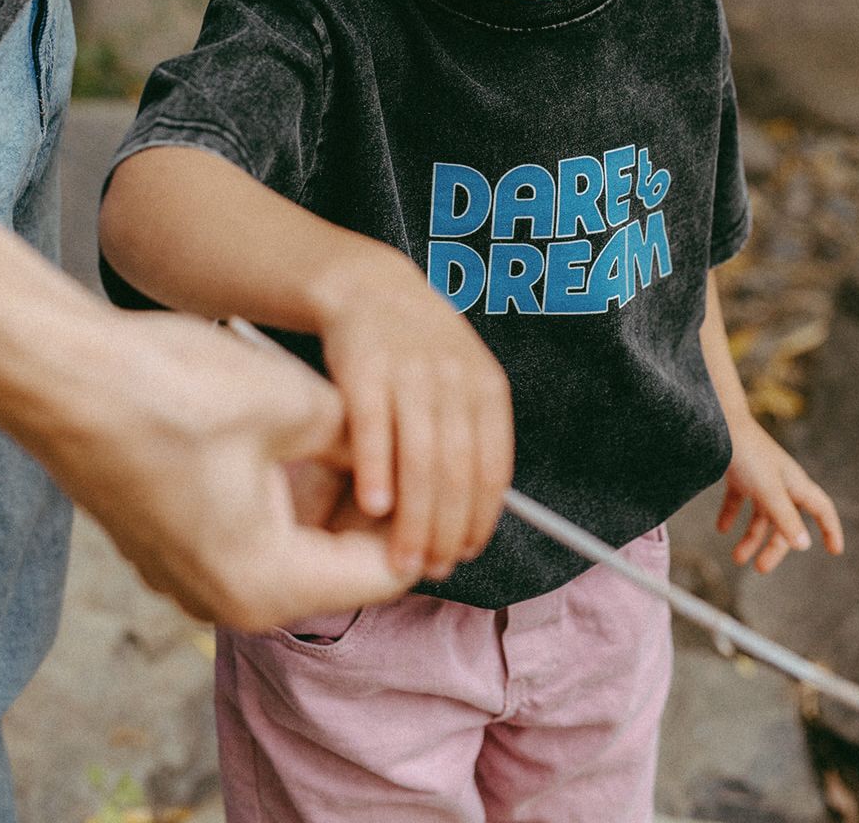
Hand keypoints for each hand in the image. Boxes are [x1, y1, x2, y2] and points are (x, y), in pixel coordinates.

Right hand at [37, 312, 407, 630]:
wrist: (64, 378)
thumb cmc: (174, 392)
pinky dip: (284, 490)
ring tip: (338, 423)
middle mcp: (231, 601)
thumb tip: (399, 454)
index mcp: (268, 584)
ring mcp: (196, 577)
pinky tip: (290, 431)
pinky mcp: (176, 547)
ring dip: (327, 491)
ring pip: (298, 544)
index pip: (385, 572)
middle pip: (340, 564)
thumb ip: (363, 443)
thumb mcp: (298, 406)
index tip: (441, 466)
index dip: (421, 517)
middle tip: (397, 436)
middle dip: (373, 502)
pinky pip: (254, 531)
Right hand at [316, 235, 514, 583]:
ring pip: (420, 458)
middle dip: (445, 531)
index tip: (464, 555)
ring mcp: (410, 372)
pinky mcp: (365, 367)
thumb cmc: (418, 353)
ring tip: (402, 557)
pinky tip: (374, 506)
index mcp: (487, 389)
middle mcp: (454, 379)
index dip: (480, 519)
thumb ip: (470, 441)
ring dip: (414, 517)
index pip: (493, 468)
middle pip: (457, 472)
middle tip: (430, 569)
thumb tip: (472, 522)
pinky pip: (373, 427)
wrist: (370, 289)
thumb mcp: (461, 383)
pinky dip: (376, 470)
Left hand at [716, 413, 843, 573]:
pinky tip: (721, 529)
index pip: (821, 509)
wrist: (719, 424)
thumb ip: (785, 518)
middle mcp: (781, 483)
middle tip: (760, 569)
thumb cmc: (749, 454)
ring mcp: (760, 478)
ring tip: (736, 558)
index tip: (835, 551)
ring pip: (761, 516)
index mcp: (795, 484)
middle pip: (785, 522)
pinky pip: (739, 501)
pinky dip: (731, 516)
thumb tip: (804, 545)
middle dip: (774, 547)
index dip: (831, 528)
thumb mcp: (769, 491)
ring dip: (750, 537)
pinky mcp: (740, 474)